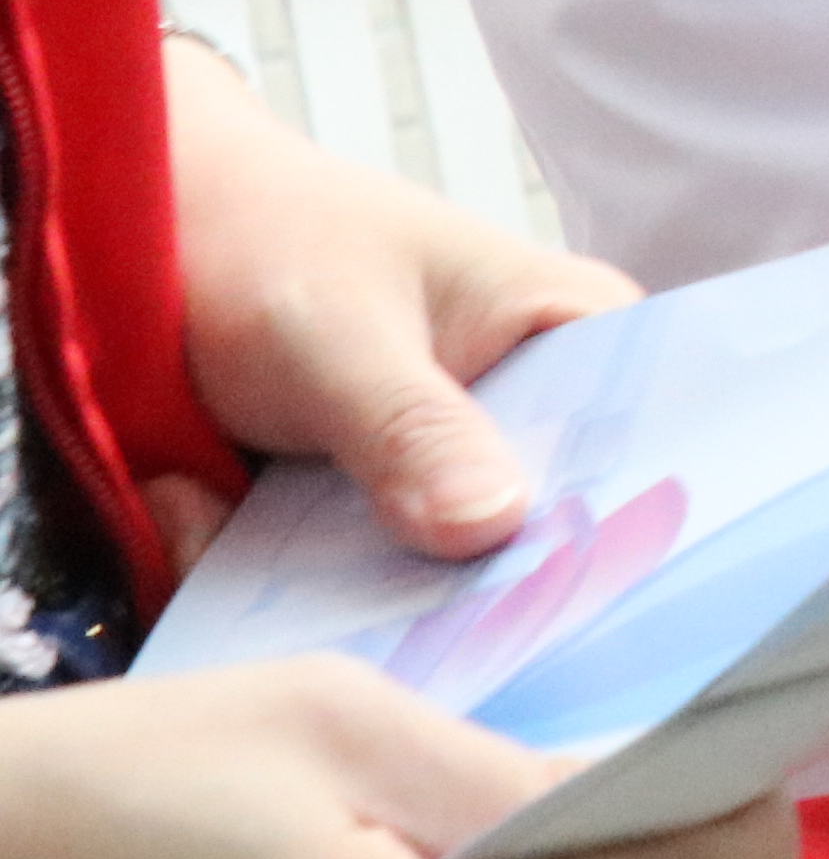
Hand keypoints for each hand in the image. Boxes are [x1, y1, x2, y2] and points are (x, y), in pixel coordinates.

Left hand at [159, 39, 631, 569]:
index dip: (629, 526)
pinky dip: (305, 588)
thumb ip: (412, 427)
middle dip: (484, 588)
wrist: (149, 236)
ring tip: (275, 565)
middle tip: (414, 623)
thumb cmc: (267, 243)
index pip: (649, 445)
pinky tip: (217, 527)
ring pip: (456, 576)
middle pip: (556, 532)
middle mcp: (539, 412)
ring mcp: (460, 470)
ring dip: (371, 595)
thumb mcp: (338, 335)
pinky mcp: (387, 514)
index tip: (584, 601)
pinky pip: (373, 585)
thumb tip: (493, 528)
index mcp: (580, 338)